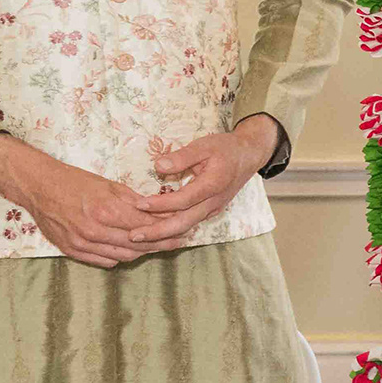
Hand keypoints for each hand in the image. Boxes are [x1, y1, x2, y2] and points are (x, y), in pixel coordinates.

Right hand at [0, 135, 178, 268]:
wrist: (39, 187)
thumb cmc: (75, 182)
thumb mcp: (109, 185)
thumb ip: (136, 201)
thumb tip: (163, 211)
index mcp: (107, 211)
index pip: (147, 227)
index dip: (168, 229)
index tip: (184, 228)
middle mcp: (95, 231)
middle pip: (139, 245)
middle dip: (162, 243)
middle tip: (179, 241)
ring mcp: (82, 243)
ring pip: (124, 256)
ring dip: (143, 252)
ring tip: (159, 246)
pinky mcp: (72, 250)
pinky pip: (105, 261)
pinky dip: (121, 257)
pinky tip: (131, 249)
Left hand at [143, 125, 272, 233]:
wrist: (248, 156)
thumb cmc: (225, 148)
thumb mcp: (204, 145)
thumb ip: (182, 156)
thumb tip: (158, 167)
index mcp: (213, 185)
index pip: (183, 200)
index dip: (160, 204)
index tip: (138, 204)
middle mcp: (213, 202)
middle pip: (183, 223)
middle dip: (157, 232)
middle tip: (133, 236)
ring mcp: (213, 208)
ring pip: (186, 227)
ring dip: (163, 234)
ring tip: (140, 237)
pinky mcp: (210, 210)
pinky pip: (190, 223)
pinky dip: (172, 229)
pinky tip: (156, 231)